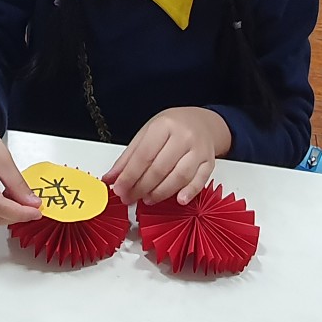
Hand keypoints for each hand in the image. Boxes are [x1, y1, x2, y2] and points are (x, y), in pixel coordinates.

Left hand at [104, 107, 231, 205]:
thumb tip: (111, 178)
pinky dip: (188, 193)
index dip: (129, 176)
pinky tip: (178, 199)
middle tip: (129, 197)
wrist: (202, 122)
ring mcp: (199, 150)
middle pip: (159, 168)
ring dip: (160, 193)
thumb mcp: (147, 133)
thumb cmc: (173, 127)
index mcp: (164, 126)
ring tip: (147, 199)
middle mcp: (183, 136)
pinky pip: (200, 181)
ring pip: (179, 177)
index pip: (143, 155)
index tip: (119, 189)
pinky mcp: (210, 163)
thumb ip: (128, 157)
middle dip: (141, 187)